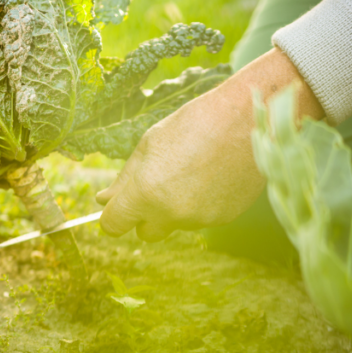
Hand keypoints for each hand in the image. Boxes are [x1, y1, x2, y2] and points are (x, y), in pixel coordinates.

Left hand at [95, 49, 324, 241]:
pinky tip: (211, 175)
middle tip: (156, 184)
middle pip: (145, 232)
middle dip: (145, 215)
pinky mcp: (223, 219)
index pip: (114, 225)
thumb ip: (126, 178)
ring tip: (192, 168)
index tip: (119, 205)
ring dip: (175, 206)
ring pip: (175, 223)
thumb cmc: (195, 123)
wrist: (248, 120)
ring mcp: (200, 219)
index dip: (113, 215)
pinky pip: (200, 219)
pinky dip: (200, 204)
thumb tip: (103, 200)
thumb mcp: (150, 144)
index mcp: (146, 192)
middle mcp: (171, 212)